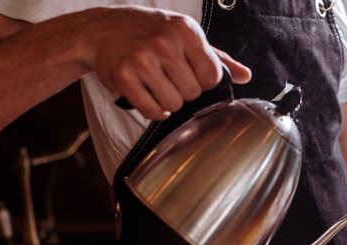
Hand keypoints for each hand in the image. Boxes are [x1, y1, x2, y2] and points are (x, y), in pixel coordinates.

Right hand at [79, 6, 251, 119]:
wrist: (101, 30)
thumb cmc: (148, 31)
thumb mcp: (184, 34)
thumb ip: (217, 57)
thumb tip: (245, 75)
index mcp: (185, 30)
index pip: (213, 76)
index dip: (204, 81)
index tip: (191, 73)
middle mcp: (164, 43)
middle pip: (194, 93)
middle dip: (184, 91)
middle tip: (169, 76)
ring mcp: (142, 60)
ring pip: (174, 105)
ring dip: (168, 101)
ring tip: (157, 83)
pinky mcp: (124, 78)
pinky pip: (153, 111)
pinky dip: (153, 109)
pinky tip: (148, 94)